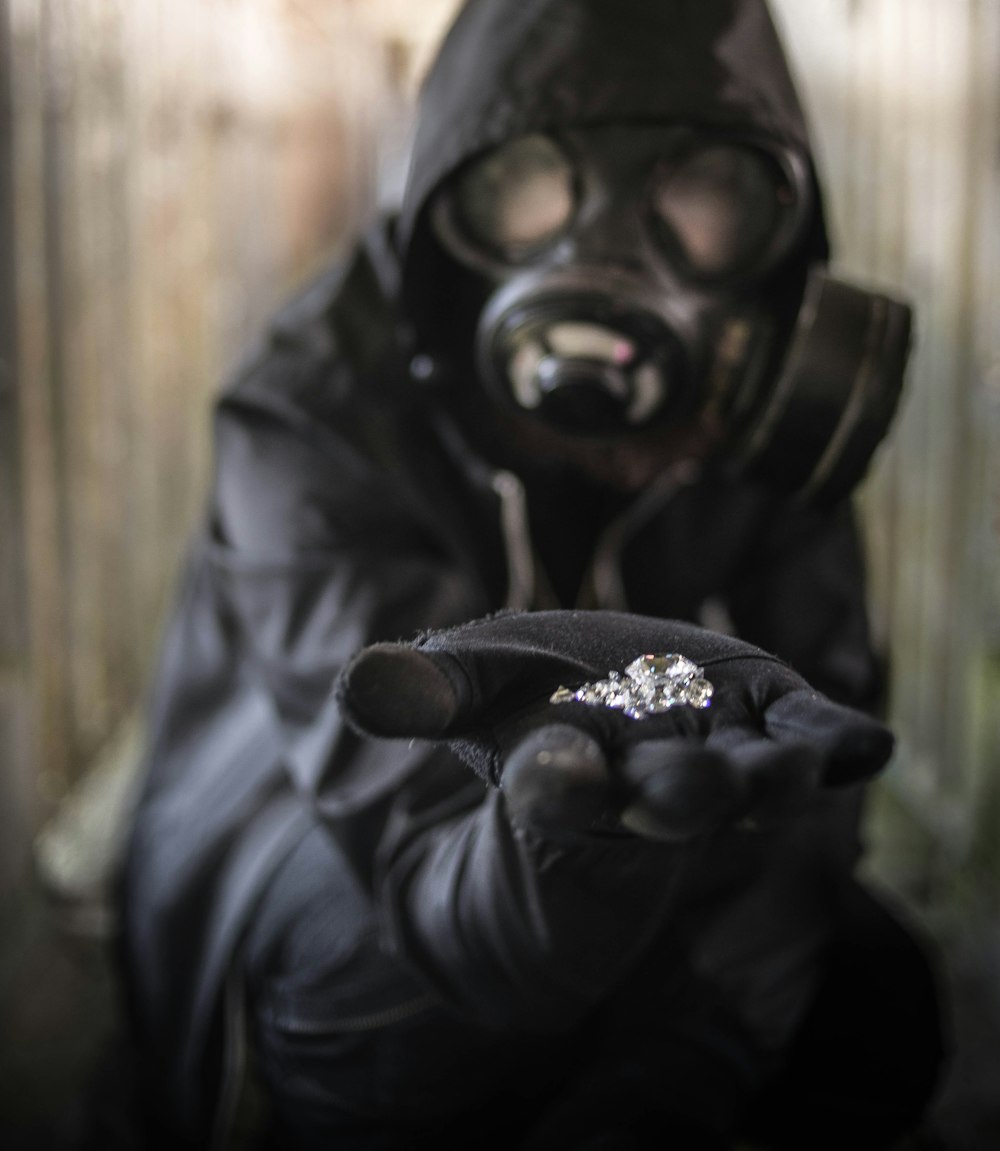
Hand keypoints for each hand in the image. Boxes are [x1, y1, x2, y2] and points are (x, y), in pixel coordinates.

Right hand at [337, 610, 892, 840]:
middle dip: (673, 793)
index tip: (552, 768)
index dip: (559, 781)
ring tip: (784, 772)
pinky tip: (866, 744)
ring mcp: (721, 758)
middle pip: (662, 798)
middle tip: (682, 789)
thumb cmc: (532, 698)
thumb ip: (422, 691)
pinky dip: (839, 745)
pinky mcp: (774, 722)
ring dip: (766, 781)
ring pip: (747, 783)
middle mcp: (647, 782)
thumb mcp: (472, 685)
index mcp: (566, 775)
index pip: (559, 789)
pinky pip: (814, 742)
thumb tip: (359, 686)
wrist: (612, 708)